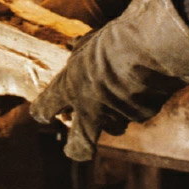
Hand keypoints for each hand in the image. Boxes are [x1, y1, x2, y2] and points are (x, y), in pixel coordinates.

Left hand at [31, 0, 188, 160]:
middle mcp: (90, 108)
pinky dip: (139, 101)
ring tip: (117, 101)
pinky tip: (144, 84)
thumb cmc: (114, 39)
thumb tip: (71, 44)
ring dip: (113, 119)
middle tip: (72, 149)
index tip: (41, 114)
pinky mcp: (142, 115)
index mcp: (70, 87)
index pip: (45, 108)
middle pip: (78, 145)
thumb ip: (79, 51)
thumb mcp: (88, 42)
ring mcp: (117, 115)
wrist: (147, 47)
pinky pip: (137, 111)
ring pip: (113, 127)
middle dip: (74, 149)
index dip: (41, 112)